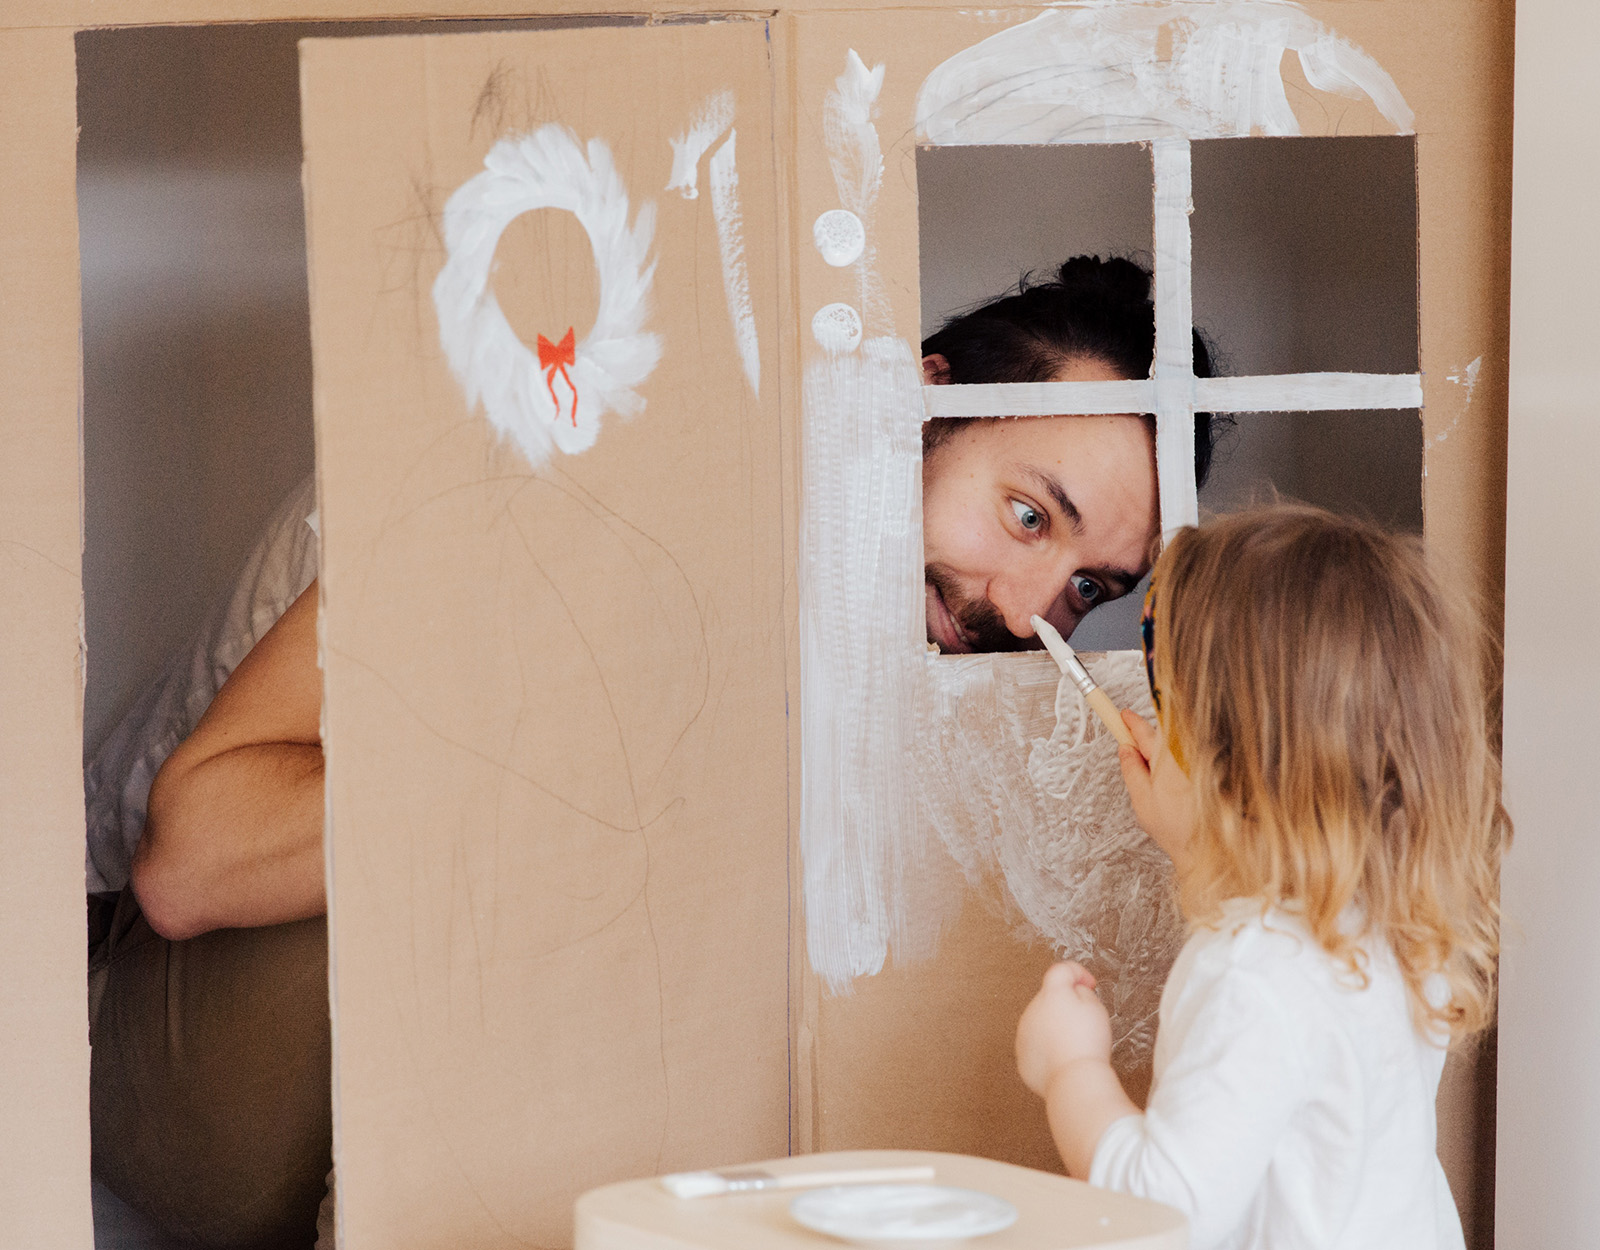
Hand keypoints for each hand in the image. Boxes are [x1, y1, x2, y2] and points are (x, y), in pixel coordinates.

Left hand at [1016, 962, 1112, 1097]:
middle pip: (1049, 999)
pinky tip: (1064, 1059)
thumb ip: (1083, 992)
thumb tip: (1074, 992)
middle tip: (1086, 1021)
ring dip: (1055, 1027)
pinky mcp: (1023, 1057)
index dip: (1078, 973)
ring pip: (1041, 1023)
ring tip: (1075, 1044)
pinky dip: (1048, 1049)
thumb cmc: (1087, 1044)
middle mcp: (1031, 1010)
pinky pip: (1036, 1046)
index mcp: (1050, 994)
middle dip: (1066, 1005)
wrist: (1074, 1080)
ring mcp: (1024, 1034)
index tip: (1089, 984)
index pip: (1060, 971)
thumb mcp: (1095, 1007)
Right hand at [1118, 708, 1196, 871]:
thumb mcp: (1141, 798)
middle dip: (1145, 744)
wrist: (1205, 847)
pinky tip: (1172, 792)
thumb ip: (1131, 769)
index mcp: (1167, 757)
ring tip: (1156, 788)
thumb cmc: (1176, 828)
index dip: (1130, 721)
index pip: (1143, 730)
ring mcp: (1198, 762)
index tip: (1121, 715)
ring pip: (1172, 750)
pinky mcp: (1206, 772)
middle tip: (1133, 760)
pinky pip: (1184, 761)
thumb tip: (1125, 749)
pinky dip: (1173, 769)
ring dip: (1160, 759)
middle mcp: (1186, 755)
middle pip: (1159, 737)